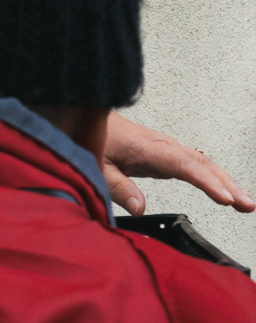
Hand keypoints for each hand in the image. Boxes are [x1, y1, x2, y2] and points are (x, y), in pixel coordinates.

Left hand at [102, 111, 253, 215]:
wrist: (82, 114)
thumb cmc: (88, 137)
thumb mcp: (96, 165)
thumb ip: (117, 186)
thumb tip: (139, 208)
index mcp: (148, 148)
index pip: (184, 166)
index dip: (207, 182)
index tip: (226, 199)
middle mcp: (162, 145)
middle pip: (202, 164)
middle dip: (227, 184)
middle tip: (247, 206)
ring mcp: (165, 148)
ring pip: (203, 163)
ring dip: (225, 181)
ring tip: (246, 204)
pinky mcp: (164, 153)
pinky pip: (194, 164)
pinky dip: (212, 177)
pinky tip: (224, 190)